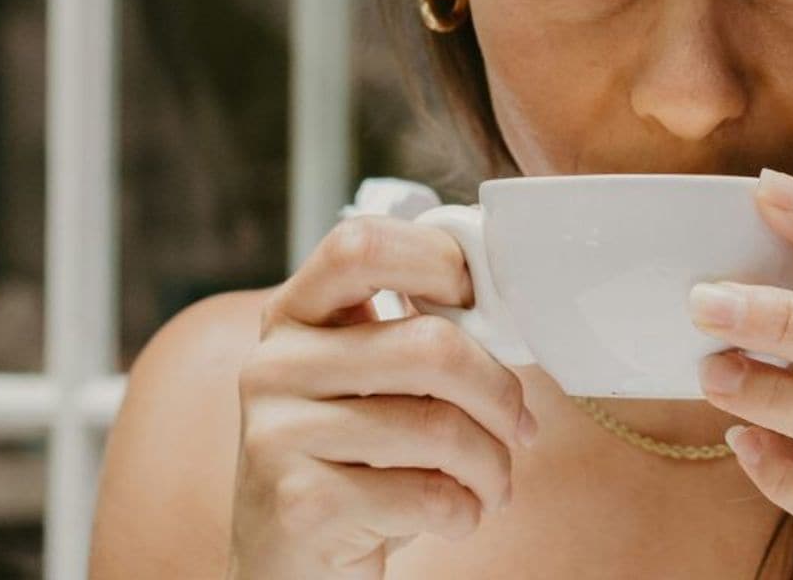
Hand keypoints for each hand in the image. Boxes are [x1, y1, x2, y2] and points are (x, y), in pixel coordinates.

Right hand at [227, 213, 538, 578]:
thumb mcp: (368, 385)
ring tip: (491, 482)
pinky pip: (429, 495)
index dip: (438, 260)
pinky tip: (457, 516)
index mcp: (294, 316)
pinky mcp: (301, 505)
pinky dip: (467, 511)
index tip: (479, 301)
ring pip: (440, 428)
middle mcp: (274, 366)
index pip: (361, 244)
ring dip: (492, 464)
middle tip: (518, 426)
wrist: (288, 565)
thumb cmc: (350, 464)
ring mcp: (278, 435)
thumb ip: (414, 337)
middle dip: (499, 393)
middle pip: (429, 346)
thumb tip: (508, 315)